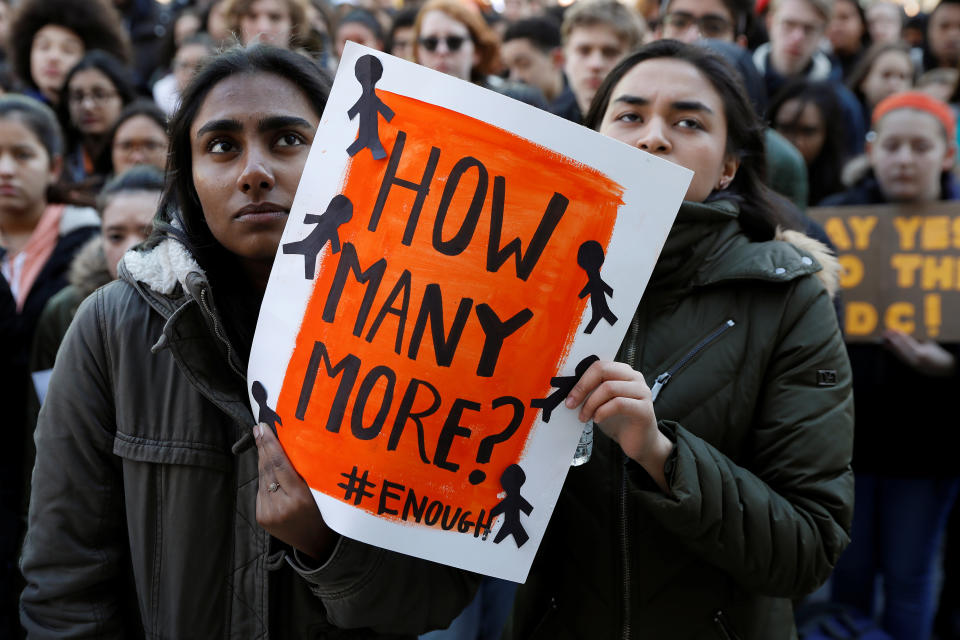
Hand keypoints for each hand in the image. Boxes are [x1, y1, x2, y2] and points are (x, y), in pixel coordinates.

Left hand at [254, 423, 336, 560]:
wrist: (317, 545)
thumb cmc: (325, 513)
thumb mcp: (320, 492)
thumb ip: (303, 473)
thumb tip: (286, 446)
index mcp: (299, 499)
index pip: (280, 465)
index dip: (270, 444)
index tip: (263, 428)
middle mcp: (281, 506)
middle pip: (267, 469)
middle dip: (263, 448)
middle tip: (259, 429)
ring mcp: (269, 513)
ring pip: (262, 479)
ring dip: (262, 460)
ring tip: (262, 442)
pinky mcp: (262, 517)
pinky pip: (261, 490)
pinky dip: (264, 477)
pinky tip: (267, 466)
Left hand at [564, 360, 673, 491]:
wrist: (639, 443)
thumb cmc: (618, 420)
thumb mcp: (601, 402)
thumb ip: (591, 391)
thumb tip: (568, 390)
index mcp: (623, 372)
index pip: (599, 365)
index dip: (581, 379)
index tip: (568, 396)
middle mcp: (635, 377)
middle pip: (603, 370)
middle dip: (582, 387)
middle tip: (571, 404)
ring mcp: (642, 392)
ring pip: (609, 388)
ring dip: (590, 403)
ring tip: (584, 417)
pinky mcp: (644, 409)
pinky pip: (619, 404)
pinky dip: (602, 411)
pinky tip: (597, 420)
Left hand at [882, 329, 955, 376]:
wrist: (946, 368)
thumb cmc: (939, 353)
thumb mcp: (930, 344)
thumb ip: (918, 339)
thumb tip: (904, 334)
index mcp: (921, 352)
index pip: (907, 342)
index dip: (899, 335)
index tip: (893, 329)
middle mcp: (916, 360)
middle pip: (901, 348)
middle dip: (892, 340)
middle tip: (885, 333)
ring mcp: (913, 364)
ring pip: (899, 354)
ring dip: (891, 346)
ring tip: (884, 339)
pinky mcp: (912, 366)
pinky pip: (901, 358)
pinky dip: (895, 352)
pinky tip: (888, 347)